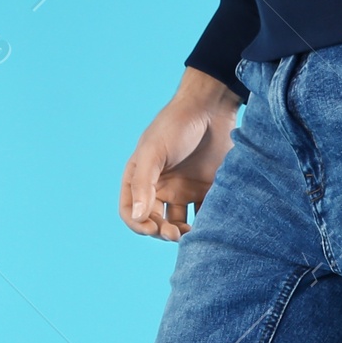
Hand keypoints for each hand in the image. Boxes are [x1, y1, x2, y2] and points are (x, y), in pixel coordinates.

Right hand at [119, 68, 240, 239]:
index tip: (152, 229)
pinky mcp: (206, 190)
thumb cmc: (176, 125)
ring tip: (191, 234)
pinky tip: (209, 226)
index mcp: (141, 177)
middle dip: (161, 232)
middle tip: (175, 234)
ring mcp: (183, 189)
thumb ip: (143, 184)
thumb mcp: (154, 152)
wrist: (211, 108)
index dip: (137, 225)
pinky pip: (203, 215)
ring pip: (178, 223)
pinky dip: (205, 225)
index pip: (130, 211)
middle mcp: (160, 187)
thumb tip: (137, 218)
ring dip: (181, 233)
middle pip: (154, 221)